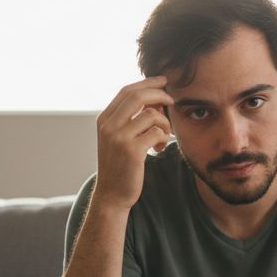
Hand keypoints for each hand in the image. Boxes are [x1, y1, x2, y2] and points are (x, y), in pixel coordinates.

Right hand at [92, 75, 173, 211]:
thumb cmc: (120, 165)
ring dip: (164, 122)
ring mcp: (118, 137)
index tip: (163, 81)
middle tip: (172, 101)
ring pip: (150, 114)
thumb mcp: (118, 138)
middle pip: (138, 96)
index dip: (147, 83)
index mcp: (104, 119)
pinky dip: (164, 137)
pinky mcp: (131, 151)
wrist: (112, 194)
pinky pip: (156, 132)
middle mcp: (108, 125)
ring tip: (164, 136)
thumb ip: (131, 119)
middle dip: (159, 94)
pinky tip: (159, 148)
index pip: (127, 91)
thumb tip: (156, 99)